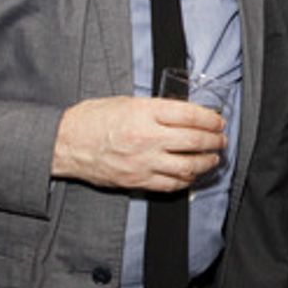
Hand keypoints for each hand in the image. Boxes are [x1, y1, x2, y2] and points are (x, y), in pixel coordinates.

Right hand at [51, 96, 224, 190]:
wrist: (66, 143)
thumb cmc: (94, 119)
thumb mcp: (128, 103)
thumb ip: (157, 109)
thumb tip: (186, 115)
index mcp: (145, 112)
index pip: (190, 115)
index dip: (211, 119)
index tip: (218, 121)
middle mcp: (147, 137)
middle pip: (194, 141)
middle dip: (214, 141)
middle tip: (221, 140)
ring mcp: (143, 161)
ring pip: (188, 166)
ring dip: (206, 162)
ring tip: (213, 158)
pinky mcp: (137, 180)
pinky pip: (171, 184)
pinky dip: (187, 180)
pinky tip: (192, 174)